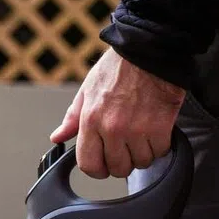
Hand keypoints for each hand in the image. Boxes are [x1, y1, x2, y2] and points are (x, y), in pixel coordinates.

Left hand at [51, 50, 185, 178]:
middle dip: (122, 161)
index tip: (104, 165)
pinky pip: (159, 152)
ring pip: (140, 163)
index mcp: (91, 121)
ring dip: (142, 153)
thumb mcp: (88, 90)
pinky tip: (156, 131)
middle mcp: (112, 128)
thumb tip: (58, 137)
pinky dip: (160, 145)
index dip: (97, 169)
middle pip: (117, 169)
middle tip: (126, 146)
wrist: (149, 48)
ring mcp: (136, 129)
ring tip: (142, 135)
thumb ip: (73, 118)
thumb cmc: (119, 67)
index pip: (89, 165)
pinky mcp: (160, 127)